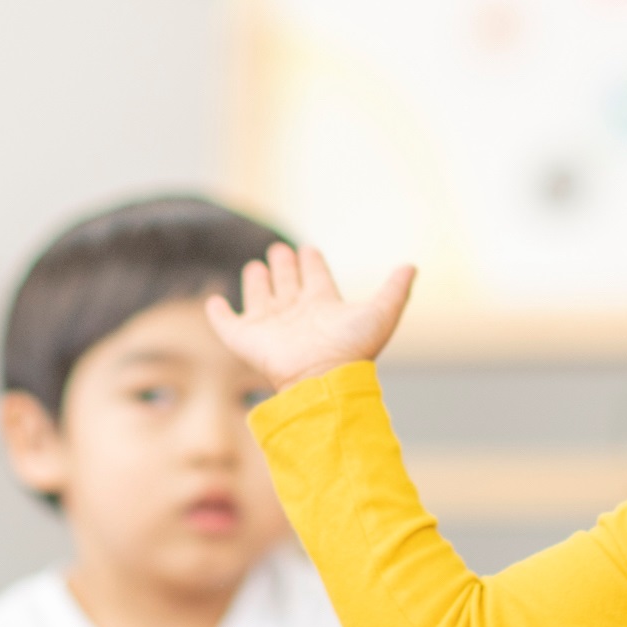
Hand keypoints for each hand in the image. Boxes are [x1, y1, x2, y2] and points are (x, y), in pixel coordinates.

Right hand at [204, 243, 414, 391]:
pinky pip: (227, 324)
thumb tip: (412, 266)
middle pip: (288, 285)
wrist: (323, 378)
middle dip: (284, 266)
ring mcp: (270, 326)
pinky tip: (214, 302)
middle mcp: (296, 314)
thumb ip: (396, 289)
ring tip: (256, 267)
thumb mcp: (381, 313)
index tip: (309, 249)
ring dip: (258, 283)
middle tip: (280, 248)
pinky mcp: (246, 339)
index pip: (316, 279)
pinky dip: (218, 314)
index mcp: (323, 305)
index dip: (313, 263)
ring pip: (261, 299)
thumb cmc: (353, 349)